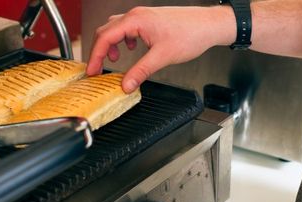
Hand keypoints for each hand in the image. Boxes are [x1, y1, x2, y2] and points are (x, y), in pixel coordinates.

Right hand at [87, 6, 234, 92]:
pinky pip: (128, 28)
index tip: (92, 71)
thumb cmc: (191, 34)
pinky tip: (131, 50)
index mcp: (136, 20)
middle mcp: (136, 15)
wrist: (209, 25)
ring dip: (111, 45)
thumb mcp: (162, 57)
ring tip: (113, 61)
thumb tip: (126, 85)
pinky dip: (123, 40)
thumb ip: (141, 71)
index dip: (95, 56)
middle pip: (106, 31)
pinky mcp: (150, 20)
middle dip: (99, 51)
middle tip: (96, 69)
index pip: (105, 37)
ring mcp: (143, 16)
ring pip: (116, 28)